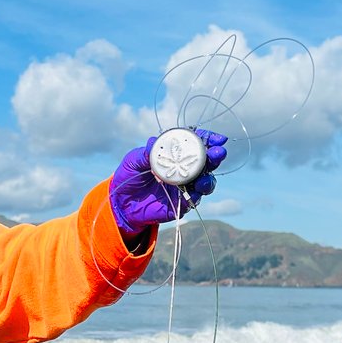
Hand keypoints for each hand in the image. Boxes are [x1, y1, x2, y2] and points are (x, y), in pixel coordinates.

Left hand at [109, 129, 228, 235]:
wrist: (122, 202)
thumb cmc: (130, 175)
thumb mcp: (134, 160)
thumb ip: (145, 152)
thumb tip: (154, 142)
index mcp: (176, 154)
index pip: (195, 143)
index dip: (208, 139)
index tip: (218, 139)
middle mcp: (184, 169)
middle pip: (206, 162)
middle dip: (215, 156)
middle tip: (219, 153)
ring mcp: (185, 186)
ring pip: (205, 182)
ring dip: (208, 179)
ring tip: (204, 179)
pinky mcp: (181, 203)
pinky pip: (193, 200)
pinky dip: (195, 196)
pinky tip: (194, 193)